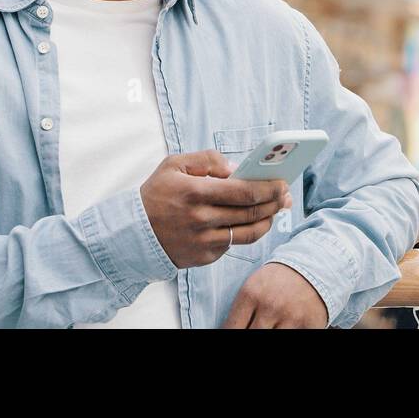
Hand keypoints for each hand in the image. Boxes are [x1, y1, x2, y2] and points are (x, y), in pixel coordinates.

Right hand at [141, 150, 291, 268]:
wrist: (133, 233)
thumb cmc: (156, 194)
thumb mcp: (174, 165)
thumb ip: (207, 160)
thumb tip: (236, 169)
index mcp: (195, 192)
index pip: (243, 192)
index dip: (268, 188)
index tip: (281, 183)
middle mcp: (201, 219)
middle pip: (251, 213)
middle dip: (274, 203)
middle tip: (285, 196)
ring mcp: (203, 241)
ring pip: (248, 233)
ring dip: (267, 221)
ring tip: (274, 211)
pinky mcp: (203, 257)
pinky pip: (233, 244)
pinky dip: (245, 233)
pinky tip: (251, 223)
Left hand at [222, 262, 329, 327]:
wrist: (312, 267)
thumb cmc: (278, 279)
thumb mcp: (254, 285)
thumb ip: (242, 309)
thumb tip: (228, 329)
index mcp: (251, 294)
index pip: (232, 328)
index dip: (229, 333)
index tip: (233, 332)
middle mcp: (270, 306)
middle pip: (252, 335)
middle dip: (249, 334)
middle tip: (255, 327)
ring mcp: (290, 317)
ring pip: (270, 339)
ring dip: (269, 334)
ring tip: (268, 326)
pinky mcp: (308, 324)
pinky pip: (292, 337)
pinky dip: (286, 333)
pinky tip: (283, 327)